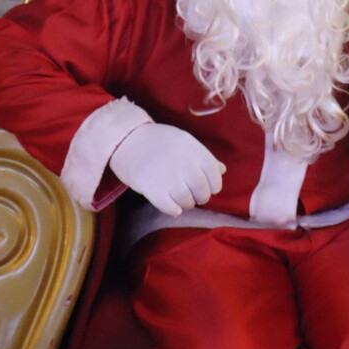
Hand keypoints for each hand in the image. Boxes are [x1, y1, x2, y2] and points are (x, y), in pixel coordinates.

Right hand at [109, 123, 224, 216]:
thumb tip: (222, 170)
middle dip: (200, 197)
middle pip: (202, 191)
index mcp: (194, 151)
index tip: (209, 187)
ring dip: (186, 204)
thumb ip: (203, 156)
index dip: (214, 185)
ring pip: (188, 202)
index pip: (215, 175)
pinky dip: (173, 209)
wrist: (125, 139)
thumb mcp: (183, 141)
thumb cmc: (157, 140)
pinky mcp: (153, 191)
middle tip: (193, 196)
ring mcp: (170, 179)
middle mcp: (185, 165)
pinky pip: (171, 209)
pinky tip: (169, 203)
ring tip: (179, 198)